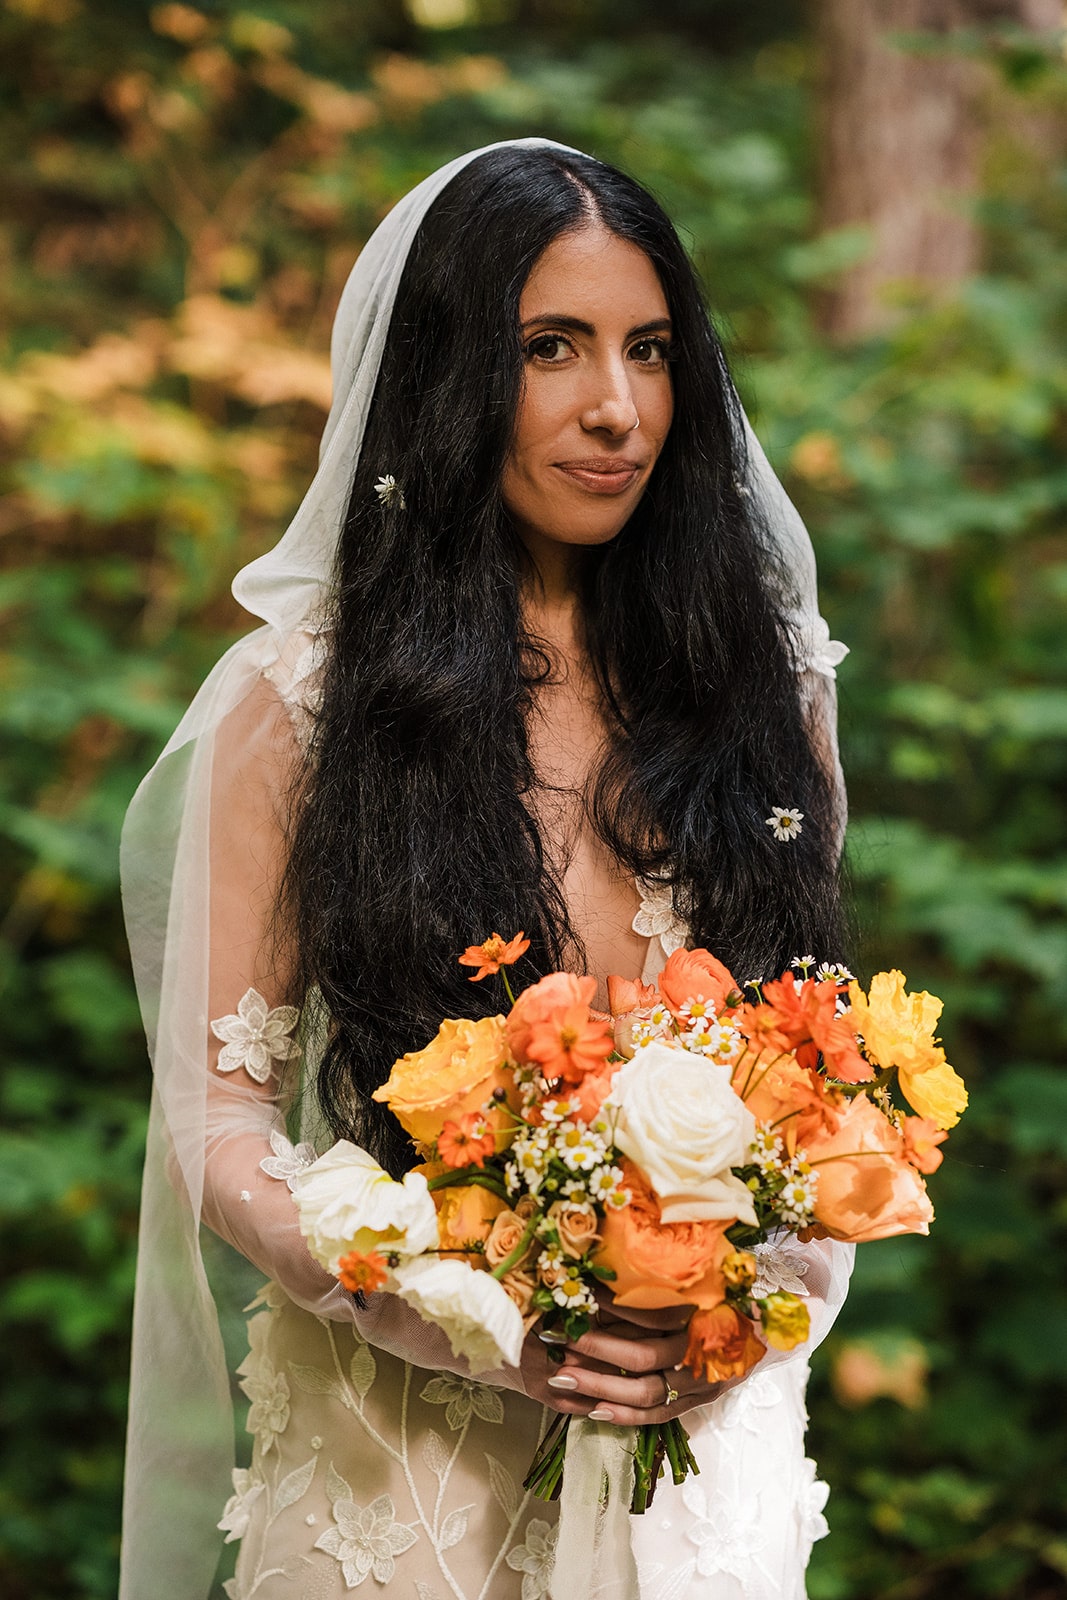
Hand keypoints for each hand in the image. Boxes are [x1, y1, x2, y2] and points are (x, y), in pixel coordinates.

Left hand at [520, 1295, 725, 1424]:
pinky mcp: (700, 1402)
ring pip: (648, 1392)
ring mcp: (703, 1382)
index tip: (578, 1302)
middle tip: (560, 1343)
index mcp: (704, 1313)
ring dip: (601, 1386)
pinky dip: (626, 1415)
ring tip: (562, 1378)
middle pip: (643, 1355)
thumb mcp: (692, 1282)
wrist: (765, 1329)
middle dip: (596, 1349)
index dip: (612, 1308)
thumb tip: (595, 1279)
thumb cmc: (721, 1296)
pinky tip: (593, 1410)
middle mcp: (704, 1351)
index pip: (651, 1314)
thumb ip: (650, 1286)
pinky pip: (659, 1416)